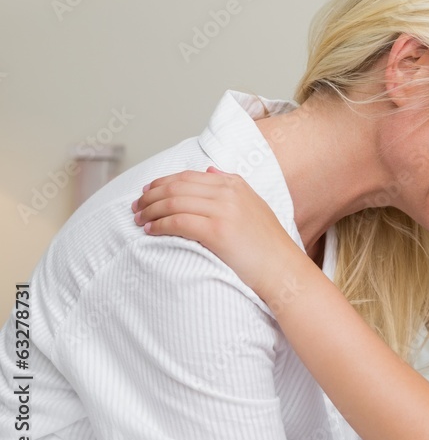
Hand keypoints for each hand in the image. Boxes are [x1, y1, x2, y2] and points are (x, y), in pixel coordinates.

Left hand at [132, 167, 302, 300]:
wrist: (282, 268)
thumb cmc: (267, 244)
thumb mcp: (253, 206)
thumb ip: (231, 186)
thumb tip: (208, 171)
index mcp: (235, 184)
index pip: (188, 176)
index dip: (162, 182)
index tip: (147, 192)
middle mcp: (228, 192)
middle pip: (177, 186)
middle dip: (151, 196)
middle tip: (135, 206)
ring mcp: (223, 210)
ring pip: (173, 202)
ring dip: (150, 210)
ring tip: (138, 219)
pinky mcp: (217, 230)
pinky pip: (178, 222)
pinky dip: (159, 225)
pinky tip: (150, 230)